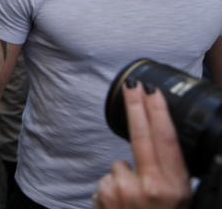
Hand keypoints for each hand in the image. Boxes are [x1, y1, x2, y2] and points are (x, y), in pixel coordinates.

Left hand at [93, 84, 190, 208]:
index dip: (159, 113)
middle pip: (140, 136)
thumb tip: (160, 139)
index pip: (166, 141)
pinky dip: (112, 187)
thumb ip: (169, 173)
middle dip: (136, 107)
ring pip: (120, 163)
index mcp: (176, 186)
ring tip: (134, 201)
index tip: (153, 91)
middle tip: (133, 86)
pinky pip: (107, 178)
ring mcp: (127, 190)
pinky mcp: (106, 194)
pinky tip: (120, 205)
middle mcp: (153, 187)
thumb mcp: (177, 198)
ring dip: (124, 175)